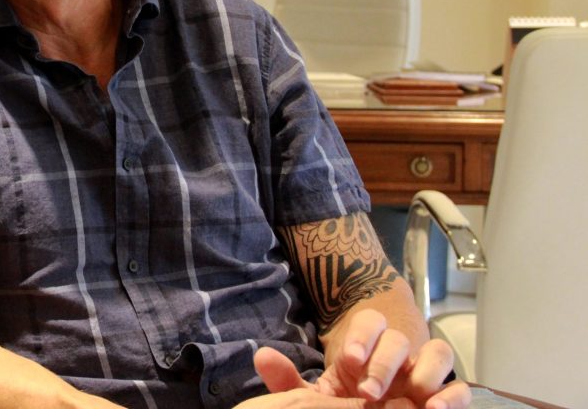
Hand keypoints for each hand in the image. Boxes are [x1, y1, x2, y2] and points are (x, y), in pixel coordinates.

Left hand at [252, 310, 470, 408]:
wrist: (371, 408)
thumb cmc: (345, 400)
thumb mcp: (317, 394)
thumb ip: (289, 379)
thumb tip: (260, 356)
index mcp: (367, 346)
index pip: (370, 322)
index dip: (362, 336)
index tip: (349, 361)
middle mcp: (400, 353)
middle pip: (400, 339)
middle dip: (386, 363)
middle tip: (369, 391)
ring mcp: (426, 373)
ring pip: (438, 354)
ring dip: (427, 373)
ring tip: (415, 398)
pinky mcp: (447, 397)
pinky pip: (461, 388)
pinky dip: (454, 396)